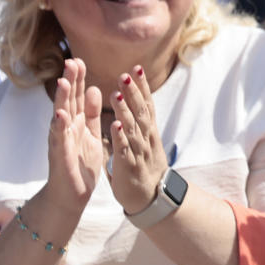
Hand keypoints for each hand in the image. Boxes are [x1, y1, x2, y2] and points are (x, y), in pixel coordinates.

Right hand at [46, 58, 104, 207]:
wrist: (70, 195)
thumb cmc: (80, 164)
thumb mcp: (90, 134)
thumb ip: (92, 113)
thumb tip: (94, 88)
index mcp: (76, 122)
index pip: (76, 96)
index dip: (78, 79)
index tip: (79, 59)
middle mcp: (66, 128)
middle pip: (67, 101)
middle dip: (69, 81)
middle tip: (71, 60)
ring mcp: (61, 141)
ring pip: (60, 116)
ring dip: (60, 100)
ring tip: (62, 81)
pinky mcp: (60, 156)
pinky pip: (59, 140)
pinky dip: (59, 127)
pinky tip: (60, 116)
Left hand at [107, 65, 169, 215]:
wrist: (150, 197)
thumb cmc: (144, 167)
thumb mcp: (145, 141)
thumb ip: (138, 123)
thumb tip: (133, 106)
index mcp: (148, 131)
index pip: (146, 104)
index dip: (142, 87)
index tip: (137, 68)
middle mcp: (146, 138)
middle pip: (140, 111)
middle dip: (133, 92)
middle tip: (126, 73)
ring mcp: (138, 151)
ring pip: (132, 127)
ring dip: (124, 110)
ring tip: (116, 93)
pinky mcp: (128, 165)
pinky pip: (124, 149)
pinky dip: (120, 137)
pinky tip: (115, 125)